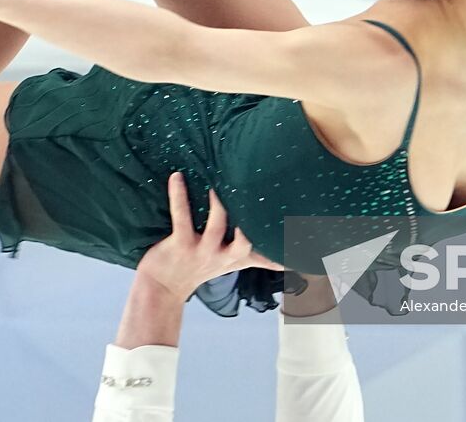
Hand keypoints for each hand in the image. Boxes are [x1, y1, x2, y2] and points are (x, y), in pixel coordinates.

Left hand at [135, 172, 282, 300]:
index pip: (264, 256)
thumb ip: (258, 258)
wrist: (164, 288)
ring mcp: (201, 250)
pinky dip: (179, 195)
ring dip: (218, 204)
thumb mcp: (232, 263)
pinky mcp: (179, 243)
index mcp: (236, 257)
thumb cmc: (199, 267)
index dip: (281, 250)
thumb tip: (287, 261)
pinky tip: (177, 177)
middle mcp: (222, 255)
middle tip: (260, 201)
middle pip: (245, 244)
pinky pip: (181, 216)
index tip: (301, 239)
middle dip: (252, 228)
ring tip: (219, 182)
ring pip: (216, 226)